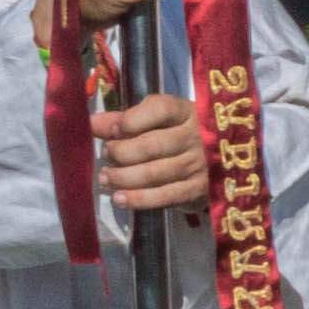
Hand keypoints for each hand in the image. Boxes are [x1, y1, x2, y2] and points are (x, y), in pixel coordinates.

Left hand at [85, 74, 217, 218]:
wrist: (218, 159)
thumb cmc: (175, 134)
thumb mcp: (156, 121)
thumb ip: (124, 120)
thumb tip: (91, 123)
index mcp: (186, 112)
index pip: (161, 109)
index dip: (133, 120)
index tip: (113, 130)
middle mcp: (196, 136)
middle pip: (153, 145)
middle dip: (122, 152)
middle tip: (107, 155)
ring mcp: (199, 164)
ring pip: (155, 172)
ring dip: (124, 177)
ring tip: (105, 178)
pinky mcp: (199, 189)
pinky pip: (166, 196)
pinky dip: (139, 199)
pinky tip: (120, 199)